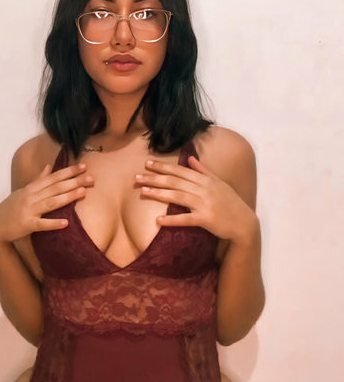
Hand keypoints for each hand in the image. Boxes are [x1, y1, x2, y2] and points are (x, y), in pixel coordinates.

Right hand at [0, 163, 93, 243]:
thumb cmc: (11, 208)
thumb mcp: (23, 191)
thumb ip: (38, 179)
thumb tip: (49, 166)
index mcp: (32, 188)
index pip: (53, 177)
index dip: (69, 171)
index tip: (84, 166)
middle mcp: (31, 197)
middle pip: (55, 187)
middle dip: (74, 181)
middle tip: (91, 178)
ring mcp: (28, 210)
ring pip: (51, 202)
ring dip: (67, 197)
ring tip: (83, 192)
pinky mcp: (27, 224)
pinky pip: (42, 224)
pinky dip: (54, 223)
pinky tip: (66, 223)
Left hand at [135, 155, 257, 244]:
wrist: (244, 223)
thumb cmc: (231, 202)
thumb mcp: (219, 183)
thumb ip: (204, 171)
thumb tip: (191, 158)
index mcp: (206, 180)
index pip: (180, 170)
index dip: (163, 166)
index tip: (147, 163)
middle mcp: (204, 189)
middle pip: (175, 182)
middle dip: (154, 178)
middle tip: (137, 177)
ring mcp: (205, 204)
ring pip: (177, 197)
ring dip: (159, 194)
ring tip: (143, 192)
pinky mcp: (206, 220)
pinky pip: (186, 219)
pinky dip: (172, 220)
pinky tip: (159, 220)